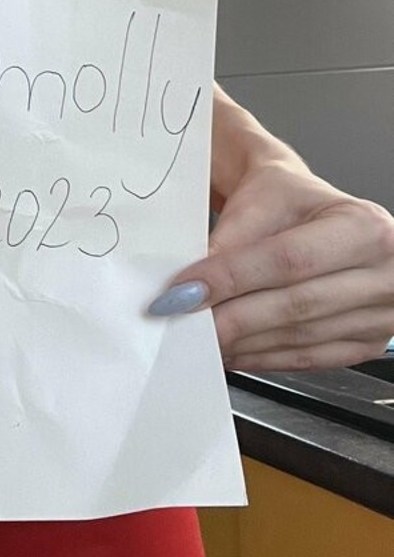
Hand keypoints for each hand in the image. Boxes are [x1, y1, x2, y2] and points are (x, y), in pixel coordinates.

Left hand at [147, 155, 393, 371]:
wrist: (314, 210)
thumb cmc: (291, 199)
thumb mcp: (264, 198)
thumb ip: (231, 239)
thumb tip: (194, 285)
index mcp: (364, 227)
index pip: (289, 259)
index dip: (232, 278)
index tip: (185, 291)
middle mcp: (385, 273)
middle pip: (296, 304)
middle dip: (231, 317)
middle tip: (183, 321)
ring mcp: (381, 314)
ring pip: (300, 337)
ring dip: (243, 342)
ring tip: (200, 337)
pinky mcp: (367, 344)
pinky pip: (308, 358)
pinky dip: (263, 357)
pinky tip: (231, 350)